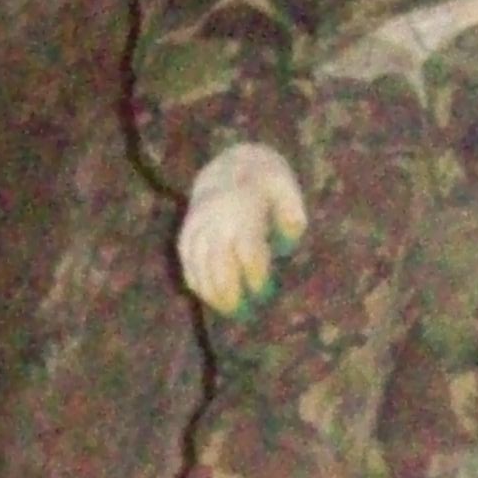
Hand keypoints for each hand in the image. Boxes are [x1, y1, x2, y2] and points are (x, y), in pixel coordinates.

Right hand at [177, 143, 307, 314]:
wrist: (230, 165)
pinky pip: (187, 263)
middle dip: (229, 290)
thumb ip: (291, 214)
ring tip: (227, 311)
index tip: (263, 292)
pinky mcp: (186, 234)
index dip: (254, 273)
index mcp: (242, 207)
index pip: (247, 247)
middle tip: (243, 312)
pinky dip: (196, 283)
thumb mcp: (286, 189)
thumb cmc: (266, 184)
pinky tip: (210, 299)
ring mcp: (197, 226)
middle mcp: (215, 218)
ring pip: (198, 265)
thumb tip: (289, 241)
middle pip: (217, 261)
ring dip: (211, 292)